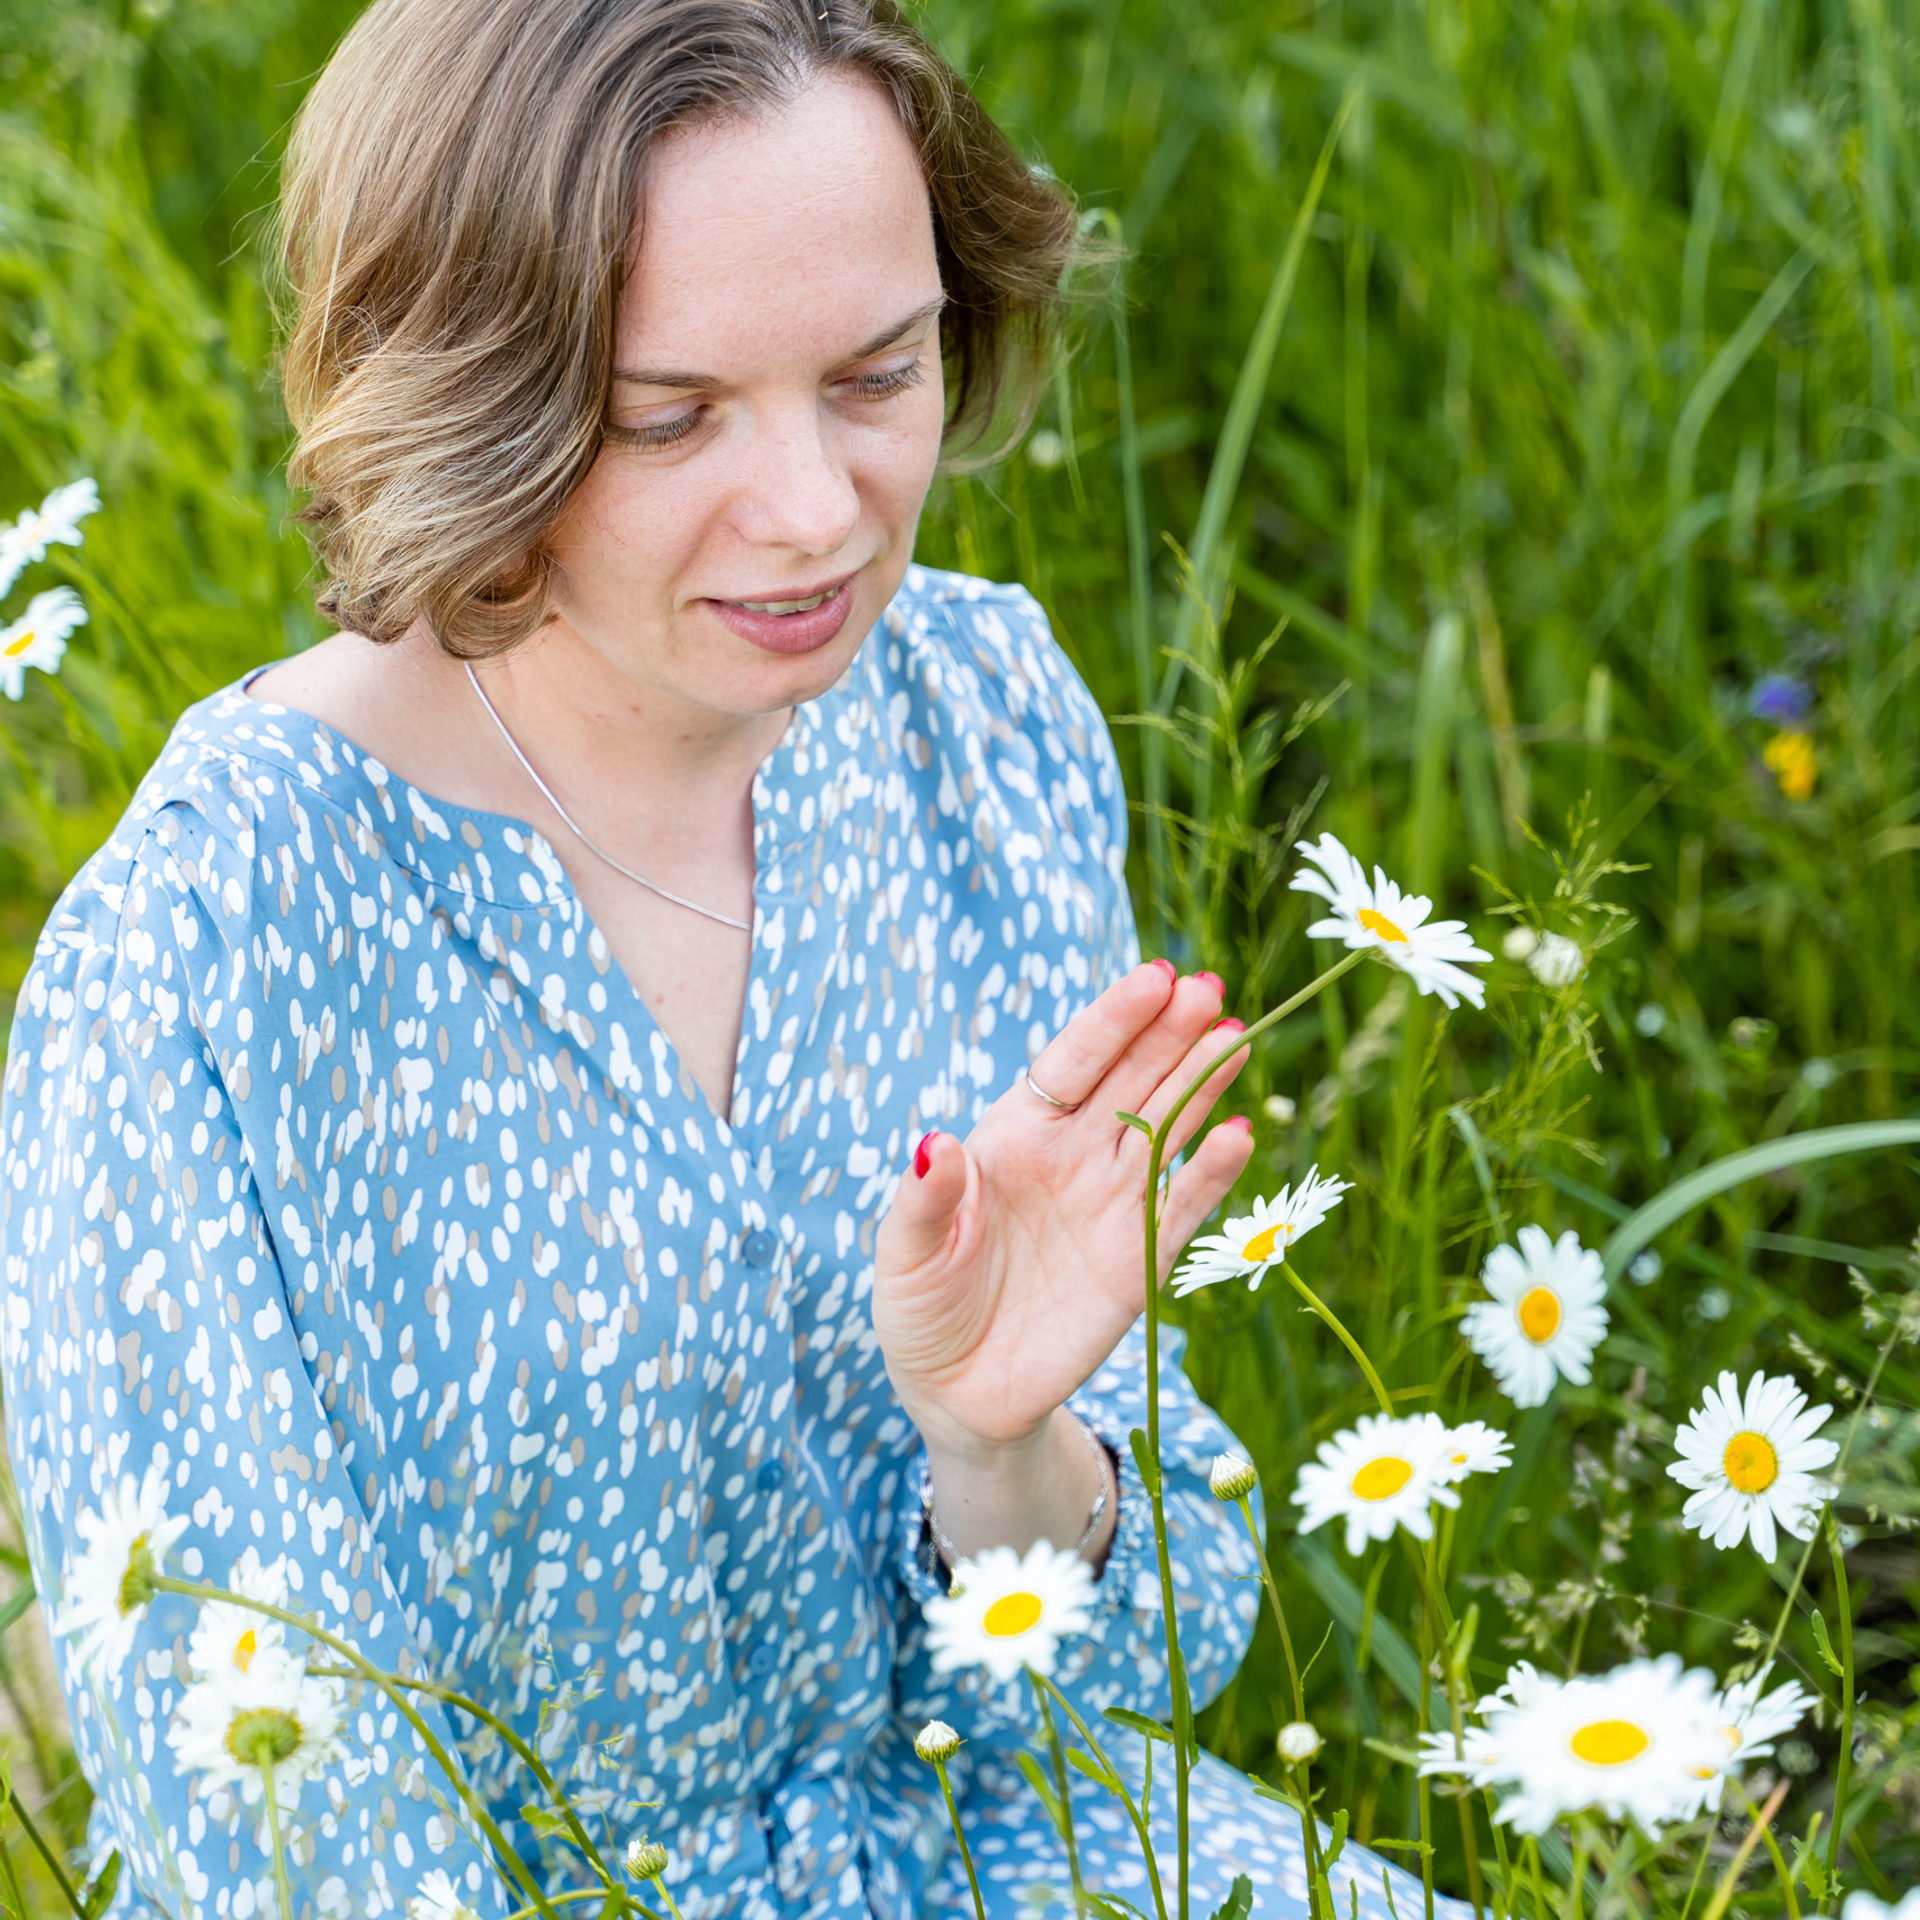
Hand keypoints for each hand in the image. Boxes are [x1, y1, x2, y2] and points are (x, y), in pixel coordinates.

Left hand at [873, 960, 1253, 1461]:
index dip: (1114, 1019)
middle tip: (1210, 990)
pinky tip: (1236, 1133)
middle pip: (1133, 1080)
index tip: (1156, 978)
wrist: (958, 1392)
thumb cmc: (921, 1304)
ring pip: (1168, 1128)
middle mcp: (1073, 1155)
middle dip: (1171, 1034)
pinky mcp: (1141, 1260)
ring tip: (1236, 1038)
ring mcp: (1112, 1203)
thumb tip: (935, 1141)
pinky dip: (1212, 1172)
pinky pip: (1183, 1206)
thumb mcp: (906, 1251)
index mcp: (1016, 1133)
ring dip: (1203, 1083)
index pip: (1074, 1061)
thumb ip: (926, 1198)